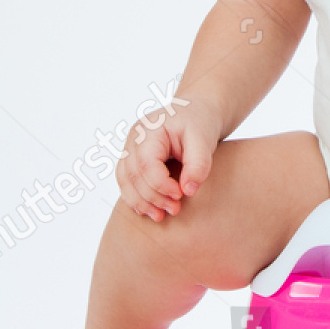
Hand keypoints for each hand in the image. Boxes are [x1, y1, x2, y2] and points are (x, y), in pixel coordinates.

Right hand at [116, 96, 221, 221]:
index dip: (160, 185)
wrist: (196, 112)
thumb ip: (198, 164)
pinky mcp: (132, 159)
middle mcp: (134, 138)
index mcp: (149, 129)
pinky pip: (126, 182)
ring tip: (161, 216)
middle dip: (152, 197)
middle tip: (175, 210)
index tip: (181, 195)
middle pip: (132, 175)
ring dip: (141, 202)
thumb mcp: (205, 139)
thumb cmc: (200, 123)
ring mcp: (130, 148)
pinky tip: (151, 209)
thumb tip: (187, 191)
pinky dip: (136, 198)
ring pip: (124, 181)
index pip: (146, 164)